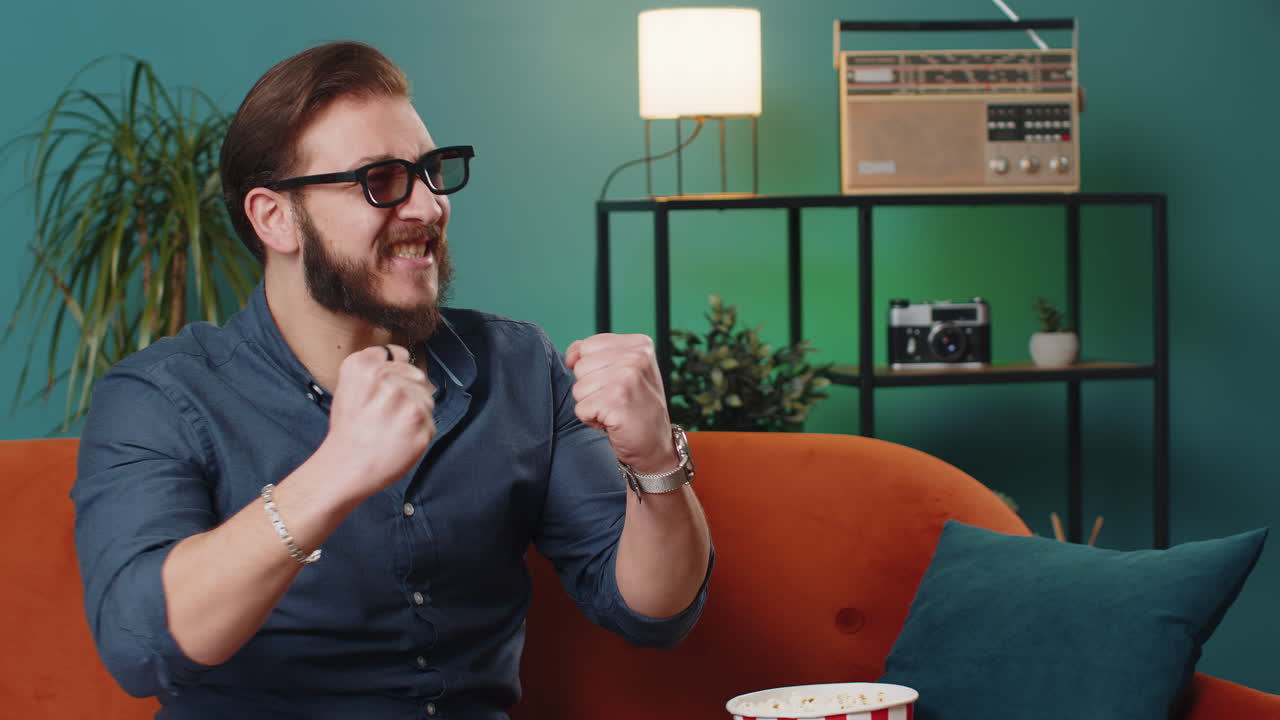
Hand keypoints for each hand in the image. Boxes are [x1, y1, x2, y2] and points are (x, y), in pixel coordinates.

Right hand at [321, 344, 435, 500]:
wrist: (347, 467)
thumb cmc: (348, 430)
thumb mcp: (347, 386)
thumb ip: (374, 366)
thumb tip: (403, 359)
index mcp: (363, 366)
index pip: (397, 353)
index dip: (394, 370)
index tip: (386, 387)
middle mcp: (387, 379)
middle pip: (416, 375)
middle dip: (407, 391)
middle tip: (386, 413)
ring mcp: (407, 401)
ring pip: (426, 398)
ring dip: (415, 412)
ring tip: (391, 427)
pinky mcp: (422, 425)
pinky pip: (430, 421)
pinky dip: (419, 431)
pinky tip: (399, 439)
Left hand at [565, 334, 675, 473]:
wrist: (656, 445)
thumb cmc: (635, 406)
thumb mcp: (624, 369)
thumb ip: (596, 354)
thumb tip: (570, 357)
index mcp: (639, 344)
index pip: (587, 346)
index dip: (591, 369)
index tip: (614, 384)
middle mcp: (637, 357)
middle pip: (580, 367)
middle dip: (590, 388)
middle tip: (615, 400)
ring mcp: (628, 378)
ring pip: (578, 389)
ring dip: (591, 405)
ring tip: (614, 410)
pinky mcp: (617, 402)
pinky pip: (581, 409)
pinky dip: (591, 420)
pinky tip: (612, 422)